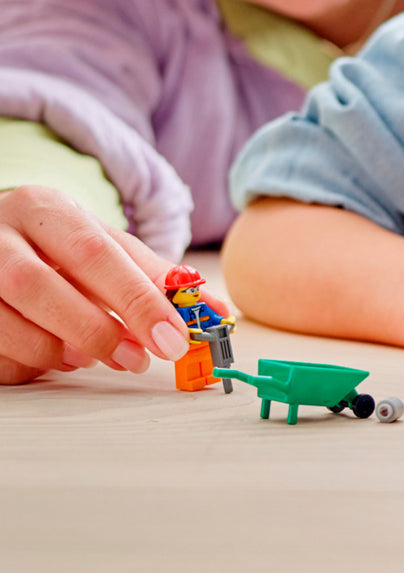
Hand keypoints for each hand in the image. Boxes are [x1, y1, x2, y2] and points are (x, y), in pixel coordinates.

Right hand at [0, 185, 223, 383]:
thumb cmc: (58, 245)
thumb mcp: (106, 245)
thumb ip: (156, 276)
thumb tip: (213, 311)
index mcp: (45, 208)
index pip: (95, 252)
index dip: (136, 298)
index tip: (173, 337)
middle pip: (40, 286)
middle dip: (96, 329)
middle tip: (137, 358)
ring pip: (6, 323)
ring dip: (57, 350)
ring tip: (91, 356)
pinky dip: (27, 364)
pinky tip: (53, 356)